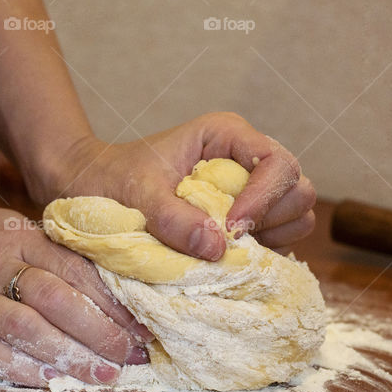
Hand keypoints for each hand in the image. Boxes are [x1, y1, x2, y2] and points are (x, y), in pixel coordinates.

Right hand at [0, 206, 151, 386]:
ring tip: (101, 377)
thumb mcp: (6, 234)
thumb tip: (114, 291)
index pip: (77, 270)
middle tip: (131, 359)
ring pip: (25, 328)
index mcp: (18, 238)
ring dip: (69, 356)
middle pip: (58, 299)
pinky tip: (49, 381)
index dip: (114, 302)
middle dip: (101, 333)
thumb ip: (51, 256)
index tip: (142, 328)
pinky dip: (20, 368)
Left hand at [37, 112, 316, 259]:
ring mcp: (252, 190)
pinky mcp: (248, 219)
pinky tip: (226, 256)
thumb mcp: (137, 196)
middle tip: (228, 239)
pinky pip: (280, 239)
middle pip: (298, 190)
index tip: (231, 228)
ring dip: (271, 238)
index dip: (263, 199)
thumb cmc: (111, 181)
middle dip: (272, 220)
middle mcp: (248, 158)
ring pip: (296, 216)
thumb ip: (173, 218)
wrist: (92, 190)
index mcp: (228, 136)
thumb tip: (218, 247)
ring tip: (226, 247)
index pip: (278, 163)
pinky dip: (263, 252)